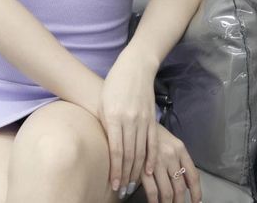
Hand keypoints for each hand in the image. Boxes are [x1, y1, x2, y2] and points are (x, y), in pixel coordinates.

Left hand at [97, 49, 159, 196]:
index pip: (117, 151)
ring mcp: (143, 119)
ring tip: (132, 183)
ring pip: (141, 152)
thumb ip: (106, 126)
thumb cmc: (114, 84)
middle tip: (123, 188)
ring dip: (137, 170)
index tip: (114, 184)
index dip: (116, 170)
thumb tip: (108, 150)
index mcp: (114, 117)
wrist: (135, 67)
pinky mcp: (152, 118)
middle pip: (130, 155)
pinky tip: (148, 170)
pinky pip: (152, 143)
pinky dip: (151, 159)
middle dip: (126, 174)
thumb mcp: (103, 103)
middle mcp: (130, 120)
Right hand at [135, 123, 201, 202]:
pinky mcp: (143, 166)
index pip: (193, 175)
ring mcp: (157, 161)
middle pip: (180, 187)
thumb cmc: (156, 135)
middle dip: (180, 202)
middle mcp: (171, 155)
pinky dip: (155, 201)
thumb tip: (189, 185)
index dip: (196, 193)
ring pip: (167, 192)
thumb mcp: (172, 143)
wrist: (136, 123)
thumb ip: (181, 161)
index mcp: (180, 149)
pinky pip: (152, 191)